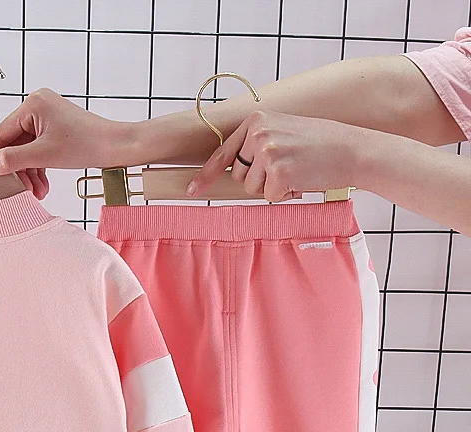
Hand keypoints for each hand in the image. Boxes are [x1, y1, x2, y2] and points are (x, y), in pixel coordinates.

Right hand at [0, 88, 129, 198]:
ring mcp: (47, 117)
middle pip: (14, 143)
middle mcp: (38, 106)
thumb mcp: (44, 155)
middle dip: (18, 170)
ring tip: (36, 193)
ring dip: (29, 173)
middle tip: (20, 191)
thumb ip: (12, 160)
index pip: (2, 133)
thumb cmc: (88, 145)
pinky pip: (38, 150)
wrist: (117, 147)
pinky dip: (39, 168)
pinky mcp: (55, 129)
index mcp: (32, 104)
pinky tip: (43, 186)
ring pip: (27, 150)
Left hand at [186, 109, 363, 201]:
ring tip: (296, 171)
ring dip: (272, 188)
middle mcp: (258, 133)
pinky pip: (270, 196)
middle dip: (258, 180)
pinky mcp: (279, 172)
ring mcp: (268, 152)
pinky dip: (285, 195)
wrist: (353, 149)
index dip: (206, 175)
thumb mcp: (283, 133)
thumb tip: (231, 172)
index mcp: (256, 121)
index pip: (223, 153)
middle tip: (286, 168)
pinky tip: (302, 180)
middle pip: (238, 175)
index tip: (191, 189)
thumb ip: (257, 146)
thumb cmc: (319, 145)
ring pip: (252, 188)